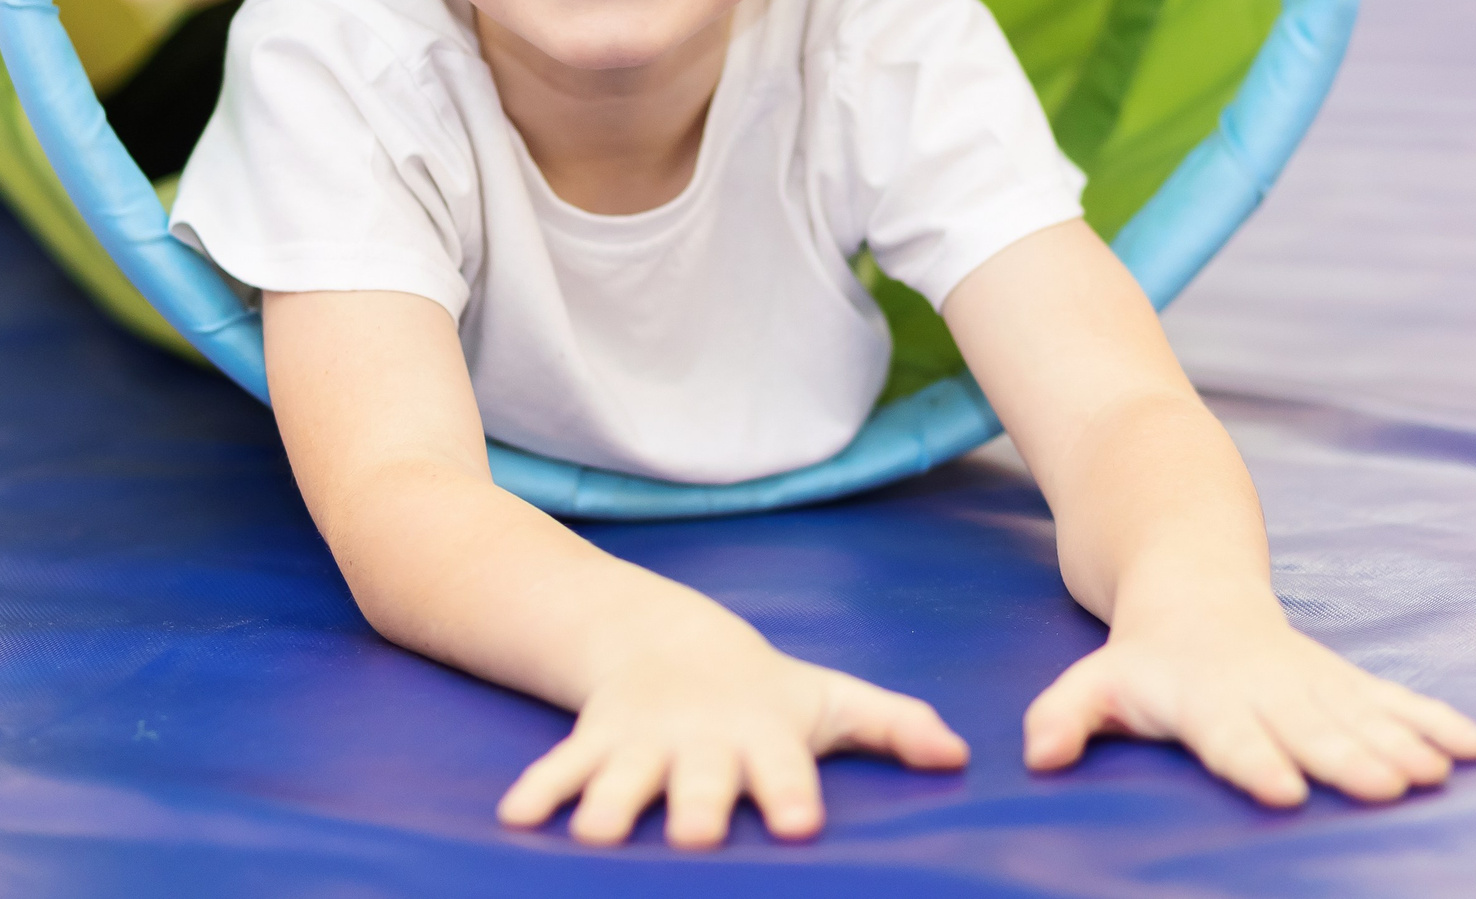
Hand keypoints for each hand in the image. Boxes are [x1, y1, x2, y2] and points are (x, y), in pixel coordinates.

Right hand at [498, 637, 969, 848]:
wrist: (669, 638)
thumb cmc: (766, 694)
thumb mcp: (829, 701)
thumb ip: (892, 726)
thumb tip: (959, 754)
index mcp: (763, 734)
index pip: (785, 767)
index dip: (790, 793)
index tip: (799, 824)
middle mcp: (701, 740)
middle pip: (698, 778)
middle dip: (695, 804)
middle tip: (692, 836)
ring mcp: (643, 740)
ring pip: (622, 775)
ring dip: (606, 804)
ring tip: (593, 836)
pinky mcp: (595, 741)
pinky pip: (560, 766)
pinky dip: (538, 790)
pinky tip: (516, 821)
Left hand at [1022, 597, 1475, 805]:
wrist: (1193, 583)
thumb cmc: (1143, 657)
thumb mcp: (1094, 681)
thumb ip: (1064, 716)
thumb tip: (1035, 756)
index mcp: (1204, 697)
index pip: (1229, 736)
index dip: (1255, 760)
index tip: (1283, 790)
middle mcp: (1266, 690)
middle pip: (1309, 729)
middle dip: (1348, 758)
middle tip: (1388, 787)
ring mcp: (1311, 682)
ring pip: (1361, 713)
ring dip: (1403, 741)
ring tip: (1439, 772)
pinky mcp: (1344, 680)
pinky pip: (1394, 699)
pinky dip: (1435, 720)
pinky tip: (1475, 747)